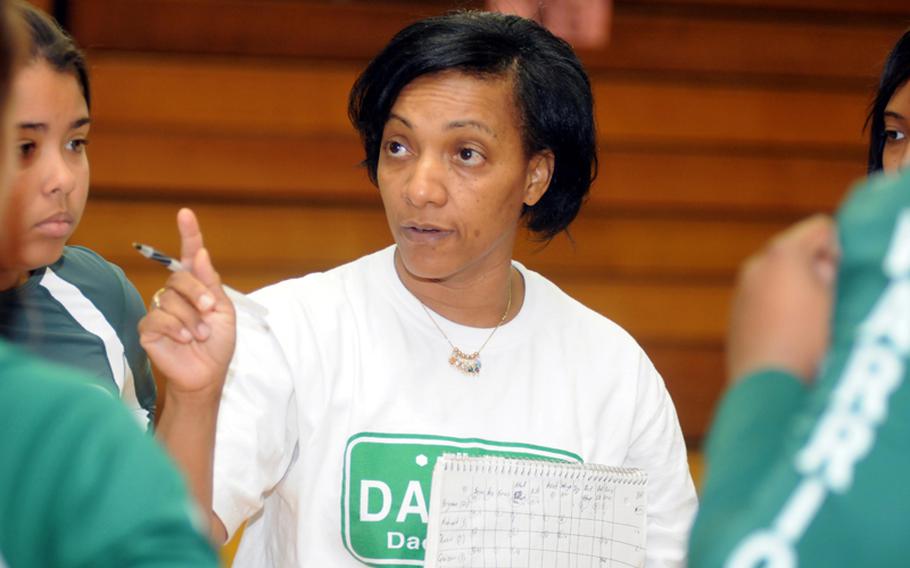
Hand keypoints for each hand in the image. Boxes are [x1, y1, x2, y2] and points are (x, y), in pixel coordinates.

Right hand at [139, 208, 235, 399]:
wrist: (207, 374)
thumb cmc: (218, 344)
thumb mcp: (223, 312)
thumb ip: (211, 284)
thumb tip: (202, 254)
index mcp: (198, 287)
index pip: (190, 255)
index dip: (189, 234)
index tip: (186, 214)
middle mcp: (176, 294)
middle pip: (179, 276)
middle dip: (197, 293)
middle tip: (209, 311)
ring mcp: (160, 309)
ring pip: (169, 299)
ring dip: (191, 319)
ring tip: (199, 335)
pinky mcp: (148, 328)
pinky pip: (157, 318)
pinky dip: (175, 328)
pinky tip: (184, 339)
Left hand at [727, 214, 839, 383]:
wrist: (767, 383)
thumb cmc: (807, 340)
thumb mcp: (832, 298)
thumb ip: (829, 269)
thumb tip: (822, 261)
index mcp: (783, 252)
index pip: (820, 227)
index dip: (837, 249)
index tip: (838, 279)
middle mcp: (756, 263)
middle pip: (795, 249)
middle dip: (813, 267)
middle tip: (825, 301)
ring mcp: (743, 286)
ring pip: (778, 274)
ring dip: (794, 287)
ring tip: (806, 321)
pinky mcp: (736, 310)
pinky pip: (763, 295)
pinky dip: (777, 303)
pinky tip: (786, 332)